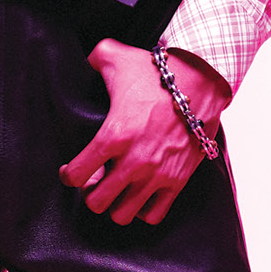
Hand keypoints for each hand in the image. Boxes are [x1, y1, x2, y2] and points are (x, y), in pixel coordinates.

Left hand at [60, 41, 229, 225]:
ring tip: (116, 190)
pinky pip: (154, 214)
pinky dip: (143, 209)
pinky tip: (140, 194)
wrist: (202, 83)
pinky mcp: (177, 181)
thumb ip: (92, 58)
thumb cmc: (158, 72)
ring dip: (115, 204)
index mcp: (113, 135)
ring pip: (122, 214)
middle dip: (91, 193)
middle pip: (96, 202)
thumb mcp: (116, 57)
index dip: (68, 175)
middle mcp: (134, 161)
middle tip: (95, 181)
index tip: (70, 170)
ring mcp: (157, 174)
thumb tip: (82, 59)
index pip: (75, 175)